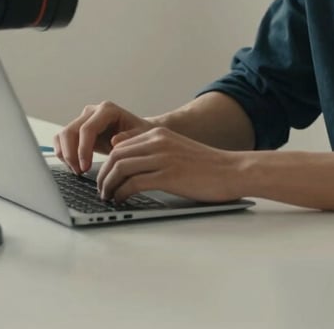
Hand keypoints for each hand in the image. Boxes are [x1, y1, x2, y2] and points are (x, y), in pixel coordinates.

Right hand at [53, 100, 153, 173]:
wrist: (137, 132)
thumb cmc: (139, 134)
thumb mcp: (140, 136)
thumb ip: (128, 138)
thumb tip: (114, 141)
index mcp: (107, 110)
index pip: (87, 128)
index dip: (83, 149)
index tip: (85, 167)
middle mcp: (92, 112)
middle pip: (70, 131)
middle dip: (71, 154)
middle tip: (79, 171)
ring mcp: (83, 119)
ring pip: (63, 135)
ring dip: (65, 155)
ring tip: (77, 170)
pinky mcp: (77, 129)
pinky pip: (61, 140)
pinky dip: (63, 154)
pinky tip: (73, 166)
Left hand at [96, 127, 243, 203]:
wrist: (231, 170)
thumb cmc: (205, 165)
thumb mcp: (175, 148)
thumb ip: (151, 149)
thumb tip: (123, 153)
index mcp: (159, 134)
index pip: (120, 146)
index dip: (107, 164)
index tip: (104, 178)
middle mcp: (158, 141)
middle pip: (116, 156)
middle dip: (103, 175)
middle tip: (102, 190)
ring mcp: (163, 158)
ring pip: (121, 169)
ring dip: (109, 186)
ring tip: (109, 197)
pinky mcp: (168, 175)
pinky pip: (133, 183)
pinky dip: (122, 193)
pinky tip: (122, 200)